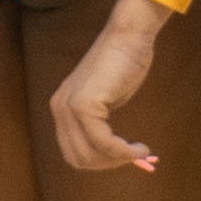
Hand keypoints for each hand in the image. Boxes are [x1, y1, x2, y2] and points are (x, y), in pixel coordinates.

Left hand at [47, 0, 171, 171]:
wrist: (129, 36)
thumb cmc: (124, 63)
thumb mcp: (107, 100)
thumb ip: (101, 125)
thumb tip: (112, 157)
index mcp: (61, 108)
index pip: (71, 152)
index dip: (98, 162)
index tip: (123, 159)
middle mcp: (59, 108)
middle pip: (78, 158)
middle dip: (108, 164)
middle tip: (134, 157)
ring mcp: (69, 107)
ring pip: (90, 154)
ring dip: (117, 160)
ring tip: (139, 152)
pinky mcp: (84, 105)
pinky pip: (104, 142)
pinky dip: (124, 151)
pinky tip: (140, 148)